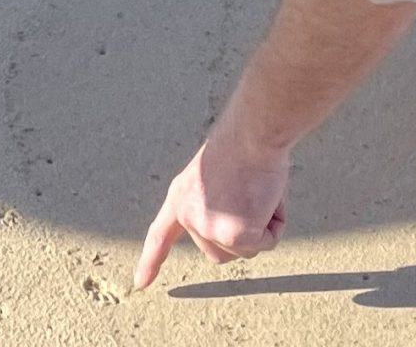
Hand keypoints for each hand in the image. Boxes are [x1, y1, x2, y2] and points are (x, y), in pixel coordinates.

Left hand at [134, 130, 290, 290]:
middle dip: (243, 233)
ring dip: (261, 226)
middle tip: (250, 192)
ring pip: (245, 250)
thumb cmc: (242, 144)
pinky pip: (266, 242)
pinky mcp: (234, 235)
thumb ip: (214, 204)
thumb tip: (234, 229)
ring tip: (257, 190)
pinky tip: (266, 195)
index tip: (140, 283)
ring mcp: (209, 229)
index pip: (160, 235)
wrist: (251, 133)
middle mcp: (189, 217)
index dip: (151, 261)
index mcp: (180, 197)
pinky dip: (275, 224)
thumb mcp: (213, 178)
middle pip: (219, 251)